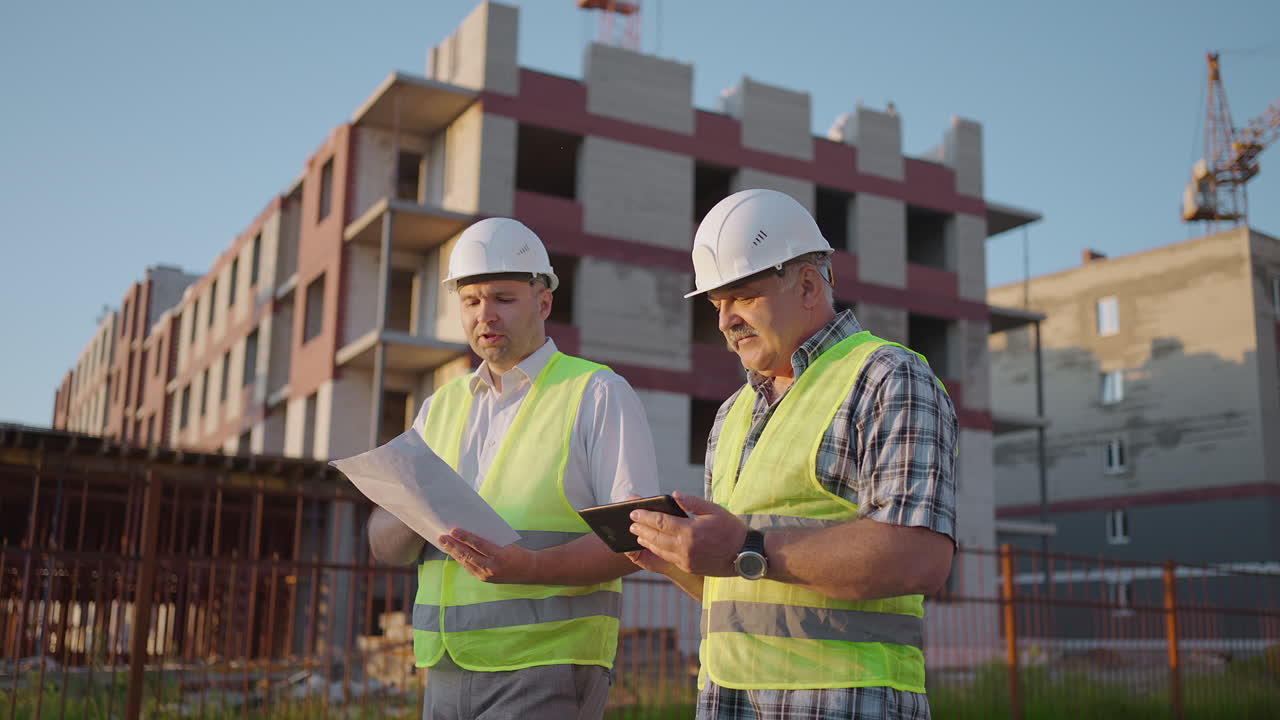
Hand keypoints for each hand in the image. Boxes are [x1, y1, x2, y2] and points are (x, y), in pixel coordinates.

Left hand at [439, 528, 537, 583]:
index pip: (478, 544)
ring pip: (466, 563)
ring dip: (454, 553)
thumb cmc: (518, 553)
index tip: (454, 530)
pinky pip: (469, 568)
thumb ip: (490, 540)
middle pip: (469, 555)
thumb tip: (470, 534)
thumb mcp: (506, 543)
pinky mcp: (484, 579)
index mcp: (500, 555)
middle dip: (454, 546)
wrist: (529, 571)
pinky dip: (461, 560)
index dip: (465, 537)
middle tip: (442, 537)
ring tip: (444, 544)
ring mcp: (487, 575)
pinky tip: (454, 553)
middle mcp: (492, 567)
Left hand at [629, 492, 747, 576]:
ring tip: (637, 534)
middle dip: (641, 529)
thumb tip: (674, 494)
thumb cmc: (731, 529)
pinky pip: (667, 558)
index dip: (645, 516)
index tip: (634, 511)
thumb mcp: (714, 510)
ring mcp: (686, 560)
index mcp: (690, 531)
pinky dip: (656, 551)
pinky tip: (651, 545)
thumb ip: (692, 502)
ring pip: (659, 549)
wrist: (745, 555)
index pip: (661, 522)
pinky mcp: (689, 567)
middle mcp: (685, 548)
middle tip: (630, 522)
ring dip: (646, 541)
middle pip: (655, 537)